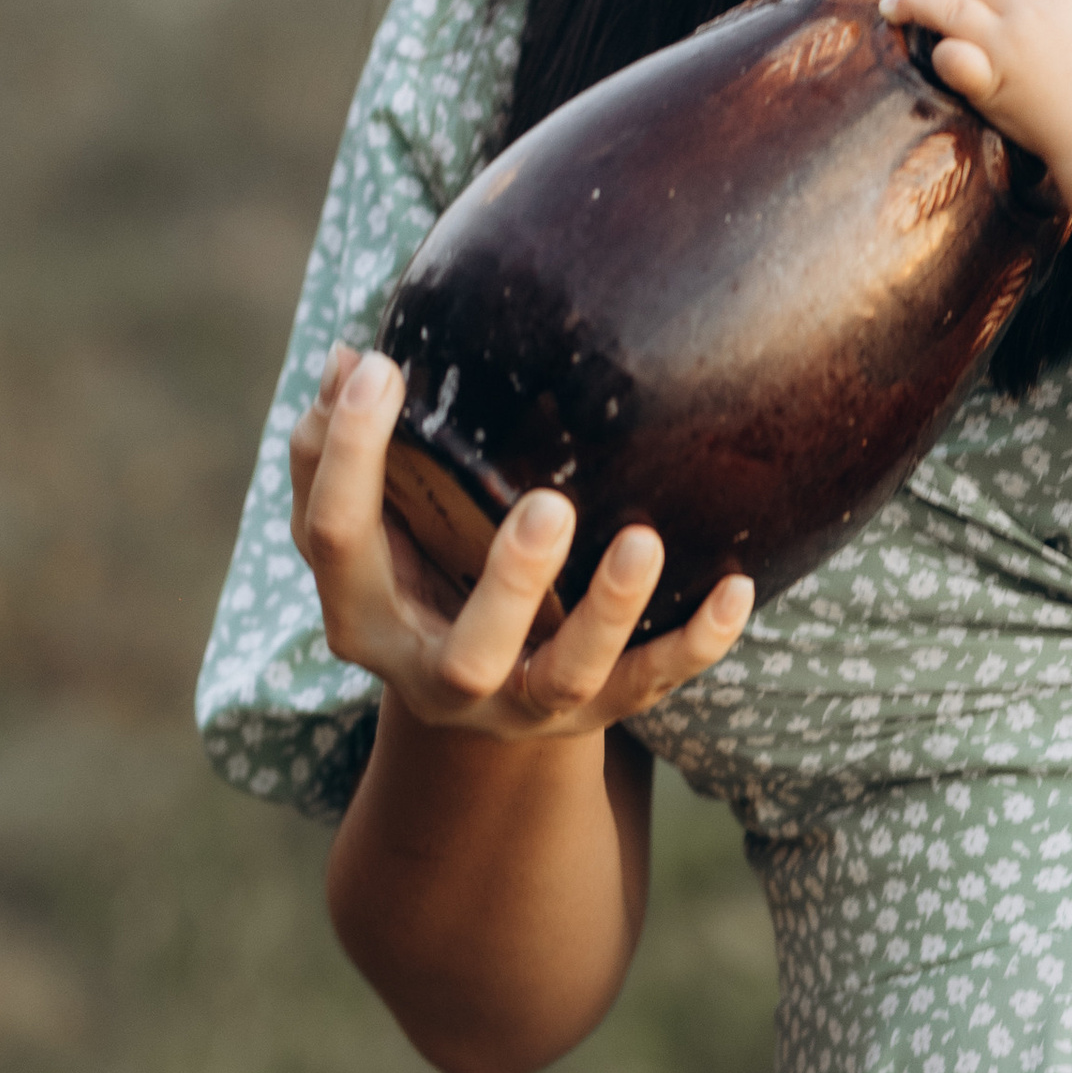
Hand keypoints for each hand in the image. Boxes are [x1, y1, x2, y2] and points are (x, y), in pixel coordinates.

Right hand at [290, 345, 752, 741]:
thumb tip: (345, 361)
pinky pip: (653, 682)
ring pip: (567, 679)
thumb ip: (346, 449)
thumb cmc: (420, 569)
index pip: (334, 539)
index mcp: (363, 614)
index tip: (381, 368)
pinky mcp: (597, 710)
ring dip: (609, 613)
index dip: (346, 455)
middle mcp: (439, 678)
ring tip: (643, 539)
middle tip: (550, 505)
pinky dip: (698, 641)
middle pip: (467, 655)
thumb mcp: (376, 523)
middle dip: (511, 586)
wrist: (480, 693)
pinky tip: (737, 587)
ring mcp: (522, 706)